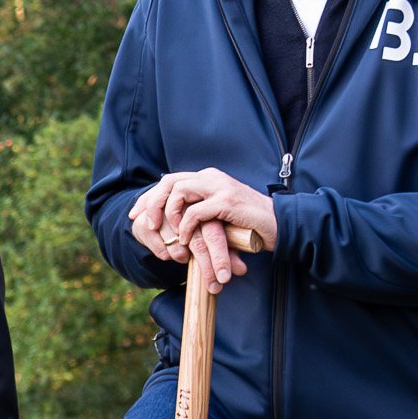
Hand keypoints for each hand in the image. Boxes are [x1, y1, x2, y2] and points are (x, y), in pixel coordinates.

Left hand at [131, 169, 277, 287]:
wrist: (282, 225)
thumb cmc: (250, 225)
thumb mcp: (219, 216)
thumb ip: (199, 212)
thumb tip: (174, 223)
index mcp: (209, 178)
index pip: (170, 180)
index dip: (149, 197)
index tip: (135, 215)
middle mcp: (212, 177)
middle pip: (169, 181)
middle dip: (150, 202)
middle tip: (143, 223)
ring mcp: (220, 187)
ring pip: (178, 191)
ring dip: (167, 213)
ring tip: (167, 233)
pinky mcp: (227, 202)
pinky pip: (195, 212)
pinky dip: (186, 227)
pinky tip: (185, 240)